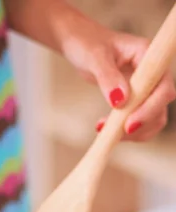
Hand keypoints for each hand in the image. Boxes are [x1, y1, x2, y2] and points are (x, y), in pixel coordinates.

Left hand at [61, 17, 175, 140]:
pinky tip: (103, 127)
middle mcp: (153, 73)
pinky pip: (140, 120)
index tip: (128, 124)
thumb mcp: (95, 58)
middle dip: (141, 124)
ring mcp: (146, 87)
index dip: (150, 108)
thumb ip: (108, 77)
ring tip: (105, 130)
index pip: (163, 87)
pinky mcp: (137, 99)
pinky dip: (125, 131)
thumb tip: (121, 101)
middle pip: (161, 106)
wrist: (81, 46)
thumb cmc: (87, 45)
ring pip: (153, 117)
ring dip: (134, 132)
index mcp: (148, 56)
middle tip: (114, 133)